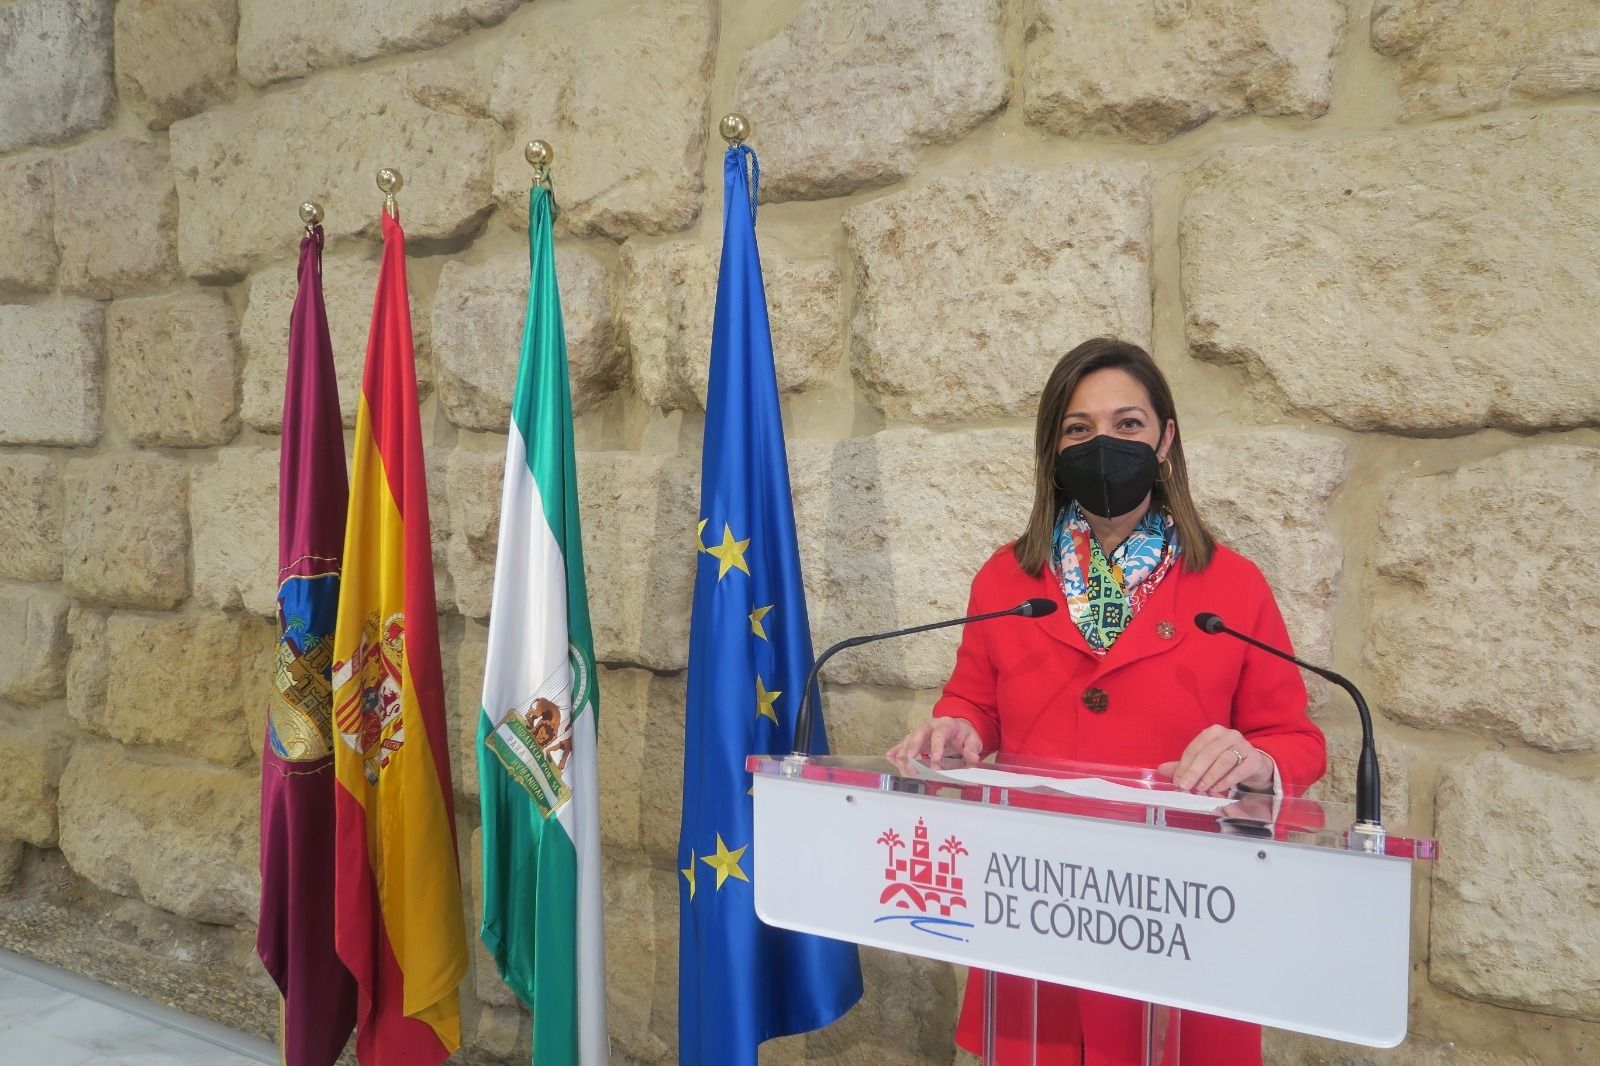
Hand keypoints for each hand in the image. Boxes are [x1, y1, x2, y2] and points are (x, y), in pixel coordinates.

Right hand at [886, 717, 982, 772]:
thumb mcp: (973, 739)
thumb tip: (972, 757)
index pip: (939, 735)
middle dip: (913, 749)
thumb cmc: (963, 734)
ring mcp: (919, 732)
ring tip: (904, 768)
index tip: (935, 762)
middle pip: (917, 734)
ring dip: (904, 754)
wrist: (956, 727)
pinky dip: (896, 751)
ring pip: (908, 740)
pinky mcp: (914, 739)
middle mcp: (929, 726)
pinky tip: (890, 758)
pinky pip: (903, 744)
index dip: (936, 748)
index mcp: (945, 724)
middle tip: (912, 764)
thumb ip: (973, 748)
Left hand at [1158, 725, 1273, 793]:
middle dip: (1195, 771)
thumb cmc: (1225, 762)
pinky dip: (1227, 780)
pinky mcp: (1255, 759)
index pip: (1195, 747)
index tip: (1177, 780)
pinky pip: (1240, 769)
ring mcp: (1244, 745)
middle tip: (1186, 786)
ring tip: (1202, 788)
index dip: (1184, 765)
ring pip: (1225, 759)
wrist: (1254, 765)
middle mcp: (1229, 735)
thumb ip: (1184, 765)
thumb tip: (1161, 769)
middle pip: (1209, 753)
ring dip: (1211, 775)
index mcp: (1213, 732)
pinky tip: (1217, 789)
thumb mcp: (1203, 762)